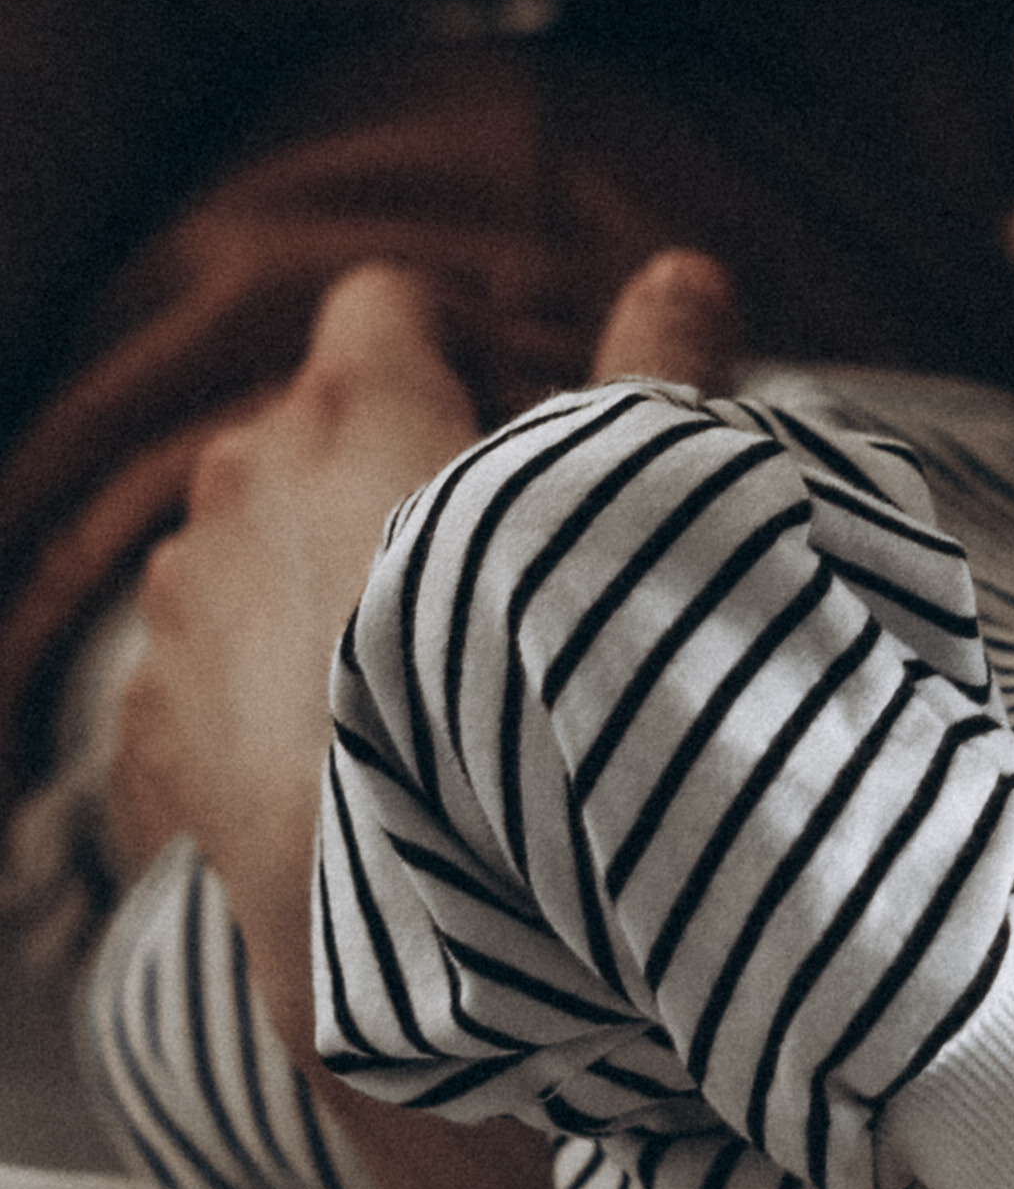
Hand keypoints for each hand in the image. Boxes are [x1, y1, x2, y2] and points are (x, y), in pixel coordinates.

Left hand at [108, 250, 736, 1060]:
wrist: (424, 917)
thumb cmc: (536, 700)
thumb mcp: (627, 519)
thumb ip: (658, 377)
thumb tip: (686, 271)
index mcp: (353, 408)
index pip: (387, 303)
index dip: (461, 343)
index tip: (521, 418)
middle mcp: (239, 482)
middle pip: (312, 428)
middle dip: (389, 473)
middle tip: (489, 569)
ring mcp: (180, 604)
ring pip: (249, 548)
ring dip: (318, 581)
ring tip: (414, 679)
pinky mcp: (152, 720)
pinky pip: (207, 666)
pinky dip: (264, 689)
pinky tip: (345, 758)